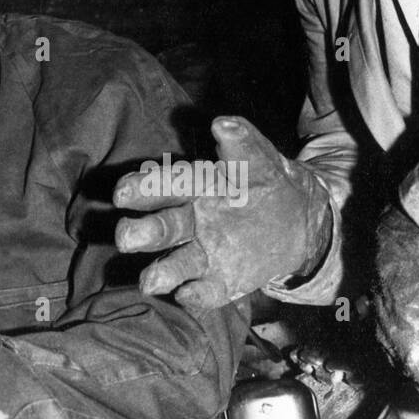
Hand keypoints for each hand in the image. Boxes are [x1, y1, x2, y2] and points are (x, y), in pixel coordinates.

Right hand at [112, 116, 332, 311]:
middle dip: (144, 232)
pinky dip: (197, 295)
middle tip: (125, 237)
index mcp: (196, 187)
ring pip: (179, 263)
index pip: (166, 186)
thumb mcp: (260, 159)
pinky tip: (187, 295)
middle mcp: (191, 222)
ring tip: (149, 281)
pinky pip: (208, 291)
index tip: (121, 193)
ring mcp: (204, 254)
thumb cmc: (268, 182)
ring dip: (163, 272)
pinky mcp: (221, 281)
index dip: (144, 188)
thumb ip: (242, 143)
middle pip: (164, 227)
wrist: (298, 219)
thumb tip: (222, 123)